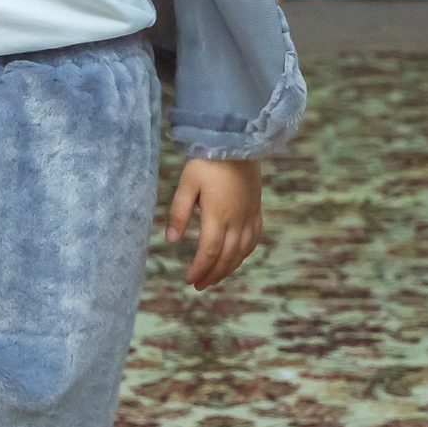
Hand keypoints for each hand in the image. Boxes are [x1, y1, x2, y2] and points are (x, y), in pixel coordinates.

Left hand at [166, 158, 263, 289]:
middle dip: (212, 275)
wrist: (238, 141)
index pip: (208, 252)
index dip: (199, 269)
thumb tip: (170, 241)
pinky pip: (254, 239)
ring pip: (241, 252)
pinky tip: (236, 258)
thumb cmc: (208, 160)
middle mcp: (237, 220)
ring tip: (214, 278)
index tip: (188, 280)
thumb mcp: (187, 182)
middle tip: (198, 286)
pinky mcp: (256, 209)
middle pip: (226, 257)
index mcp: (218, 215)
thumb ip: (179, 212)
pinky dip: (244, 253)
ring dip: (228, 269)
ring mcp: (250, 215)